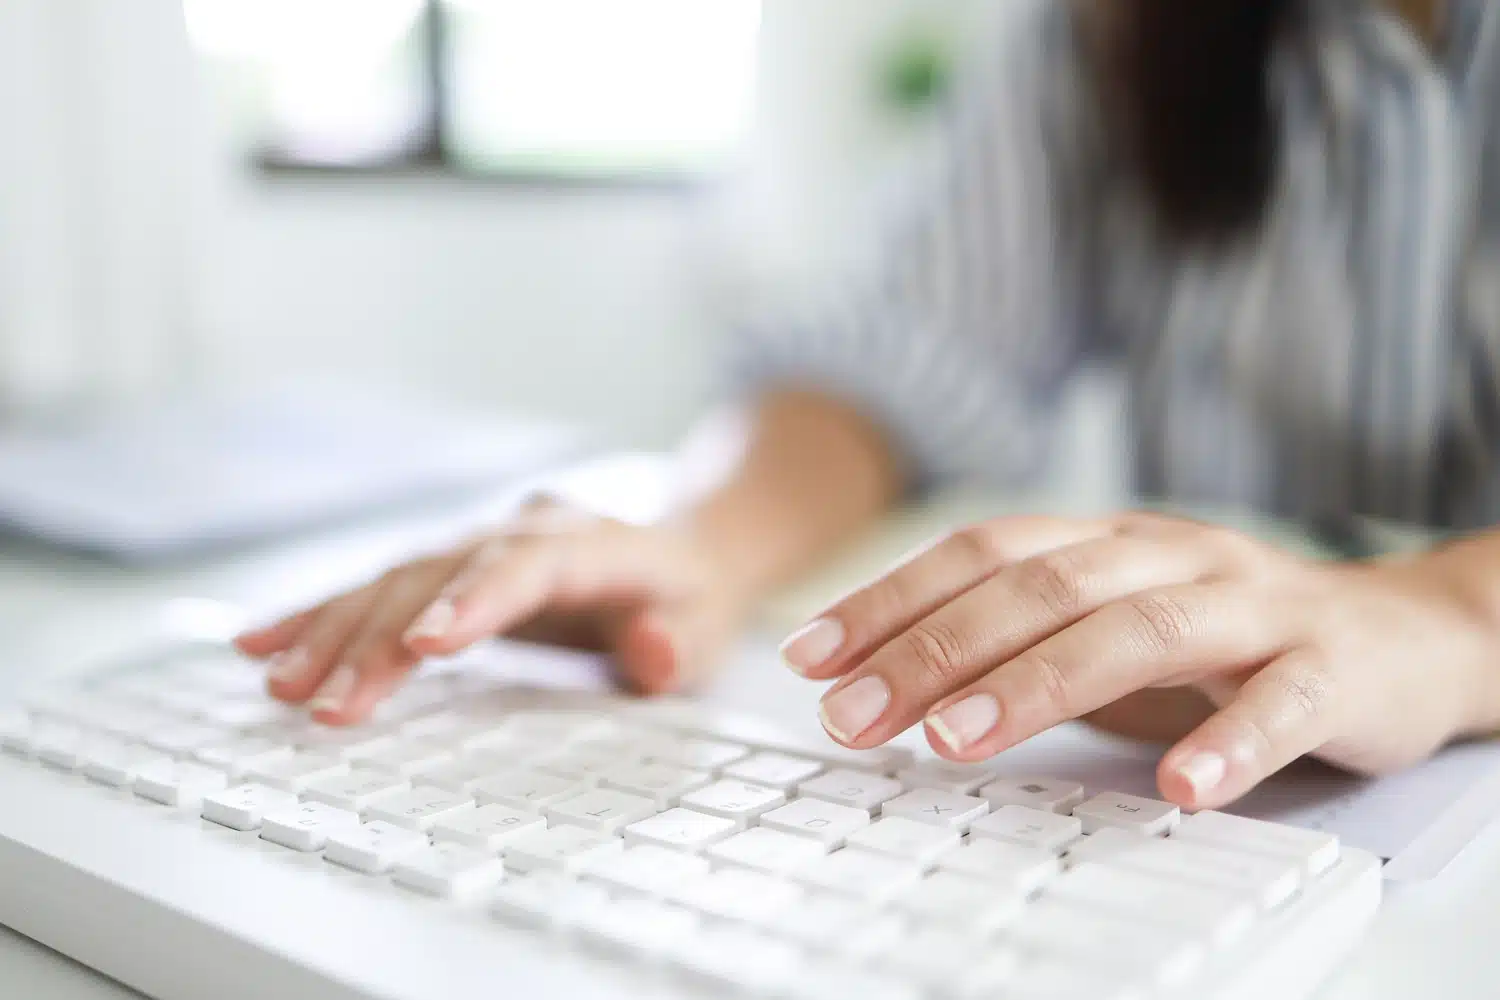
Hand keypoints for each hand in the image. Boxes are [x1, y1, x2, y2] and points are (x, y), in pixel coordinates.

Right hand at [235, 502, 750, 724]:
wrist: (675, 555)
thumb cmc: (686, 602)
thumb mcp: (706, 630)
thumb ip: (678, 644)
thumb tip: (652, 652)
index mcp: (592, 542)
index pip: (526, 566)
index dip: (473, 602)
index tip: (423, 646)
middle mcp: (522, 532)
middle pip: (441, 577)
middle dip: (378, 639)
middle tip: (324, 701)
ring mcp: (479, 545)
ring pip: (395, 579)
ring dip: (333, 630)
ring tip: (277, 679)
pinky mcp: (447, 568)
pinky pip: (377, 588)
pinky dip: (321, 615)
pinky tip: (263, 640)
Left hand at [779, 513, 1499, 808]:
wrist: (1402, 633)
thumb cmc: (1227, 637)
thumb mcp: (1111, 625)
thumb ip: (1024, 642)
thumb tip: (894, 682)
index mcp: (1108, 542)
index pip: (982, 553)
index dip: (891, 598)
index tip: (809, 655)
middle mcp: (1168, 556)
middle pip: (1038, 589)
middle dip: (932, 651)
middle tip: (850, 715)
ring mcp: (1251, 604)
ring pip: (1137, 631)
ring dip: (1036, 685)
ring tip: (957, 740)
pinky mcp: (1331, 665)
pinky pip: (1278, 703)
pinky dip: (1227, 741)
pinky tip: (1178, 786)